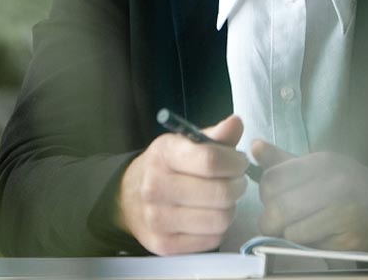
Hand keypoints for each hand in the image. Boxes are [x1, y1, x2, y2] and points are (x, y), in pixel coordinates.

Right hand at [117, 115, 249, 254]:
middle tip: (235, 182)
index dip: (235, 162)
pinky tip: (209, 216)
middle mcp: (155, 187)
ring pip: (220, 220)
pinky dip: (218, 229)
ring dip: (229, 209)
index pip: (210, 160)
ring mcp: (157, 219)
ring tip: (222, 200)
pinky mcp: (164, 245)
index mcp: (163, 155)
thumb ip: (214, 135)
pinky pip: (212, 240)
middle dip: (237, 186)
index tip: (239, 162)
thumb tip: (236, 123)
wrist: (129, 197)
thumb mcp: (185, 143)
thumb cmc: (166, 167)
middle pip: (220, 193)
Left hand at [253, 141, 367, 252]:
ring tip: (304, 229)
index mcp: (322, 164)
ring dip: (290, 236)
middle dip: (271, 220)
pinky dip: (309, 247)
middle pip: (277, 209)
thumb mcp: (322, 166)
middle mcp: (333, 186)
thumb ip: (285, 161)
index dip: (266, 194)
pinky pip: (311, 249)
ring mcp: (343, 215)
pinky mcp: (350, 242)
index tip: (274, 199)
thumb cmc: (354, 186)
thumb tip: (254, 147)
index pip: (271, 180)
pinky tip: (321, 237)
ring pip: (290, 232)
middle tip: (279, 222)